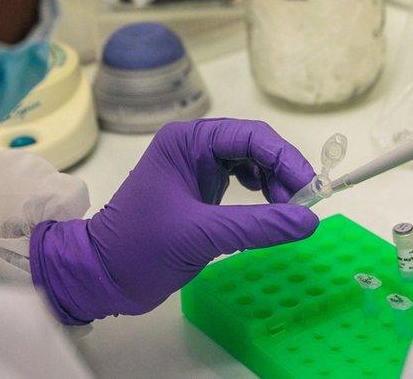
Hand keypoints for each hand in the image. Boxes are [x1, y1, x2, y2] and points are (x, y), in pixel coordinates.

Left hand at [29, 119, 318, 323]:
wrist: (101, 276)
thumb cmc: (140, 247)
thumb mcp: (202, 235)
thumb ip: (258, 226)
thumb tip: (308, 221)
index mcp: (187, 141)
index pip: (250, 136)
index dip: (285, 159)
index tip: (310, 189)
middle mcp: (193, 147)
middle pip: (255, 147)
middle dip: (282, 173)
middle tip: (301, 207)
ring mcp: (196, 168)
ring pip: (251, 164)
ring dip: (274, 185)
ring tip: (285, 213)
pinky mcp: (200, 192)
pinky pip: (241, 183)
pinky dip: (261, 196)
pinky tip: (269, 212)